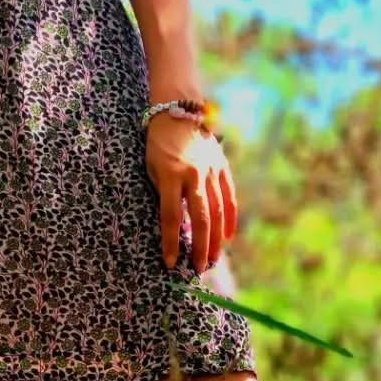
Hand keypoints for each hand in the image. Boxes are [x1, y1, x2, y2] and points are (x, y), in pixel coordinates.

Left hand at [144, 114, 237, 273]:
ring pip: (217, 210)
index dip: (171, 242)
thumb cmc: (158, 144)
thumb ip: (163, 194)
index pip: (171, 216)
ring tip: (213, 259)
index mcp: (170, 175)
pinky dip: (229, 217)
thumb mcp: (151, 167)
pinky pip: (228, 196)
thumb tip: (177, 224)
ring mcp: (210, 170)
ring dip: (216, 238)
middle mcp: (193, 174)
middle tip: (199, 268)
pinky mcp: (221, 166)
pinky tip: (228, 236)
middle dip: (199, 246)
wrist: (178, 111)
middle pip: (200, 218)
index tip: (170, 262)